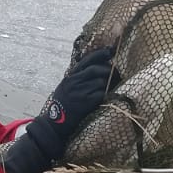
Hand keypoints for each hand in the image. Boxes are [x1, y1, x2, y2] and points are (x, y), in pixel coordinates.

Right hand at [25, 46, 116, 161]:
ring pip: (101, 82)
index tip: (111, 50)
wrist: (55, 122)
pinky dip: (107, 94)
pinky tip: (107, 96)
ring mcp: (80, 91)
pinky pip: (102, 94)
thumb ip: (78, 76)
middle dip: (109, 70)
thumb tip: (98, 66)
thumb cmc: (63, 103)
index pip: (87, 60)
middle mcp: (74, 81)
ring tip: (113, 86)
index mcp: (71, 75)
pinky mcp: (86, 102)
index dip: (101, 54)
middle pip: (96, 69)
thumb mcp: (66, 86)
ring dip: (110, 84)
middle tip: (117, 73)